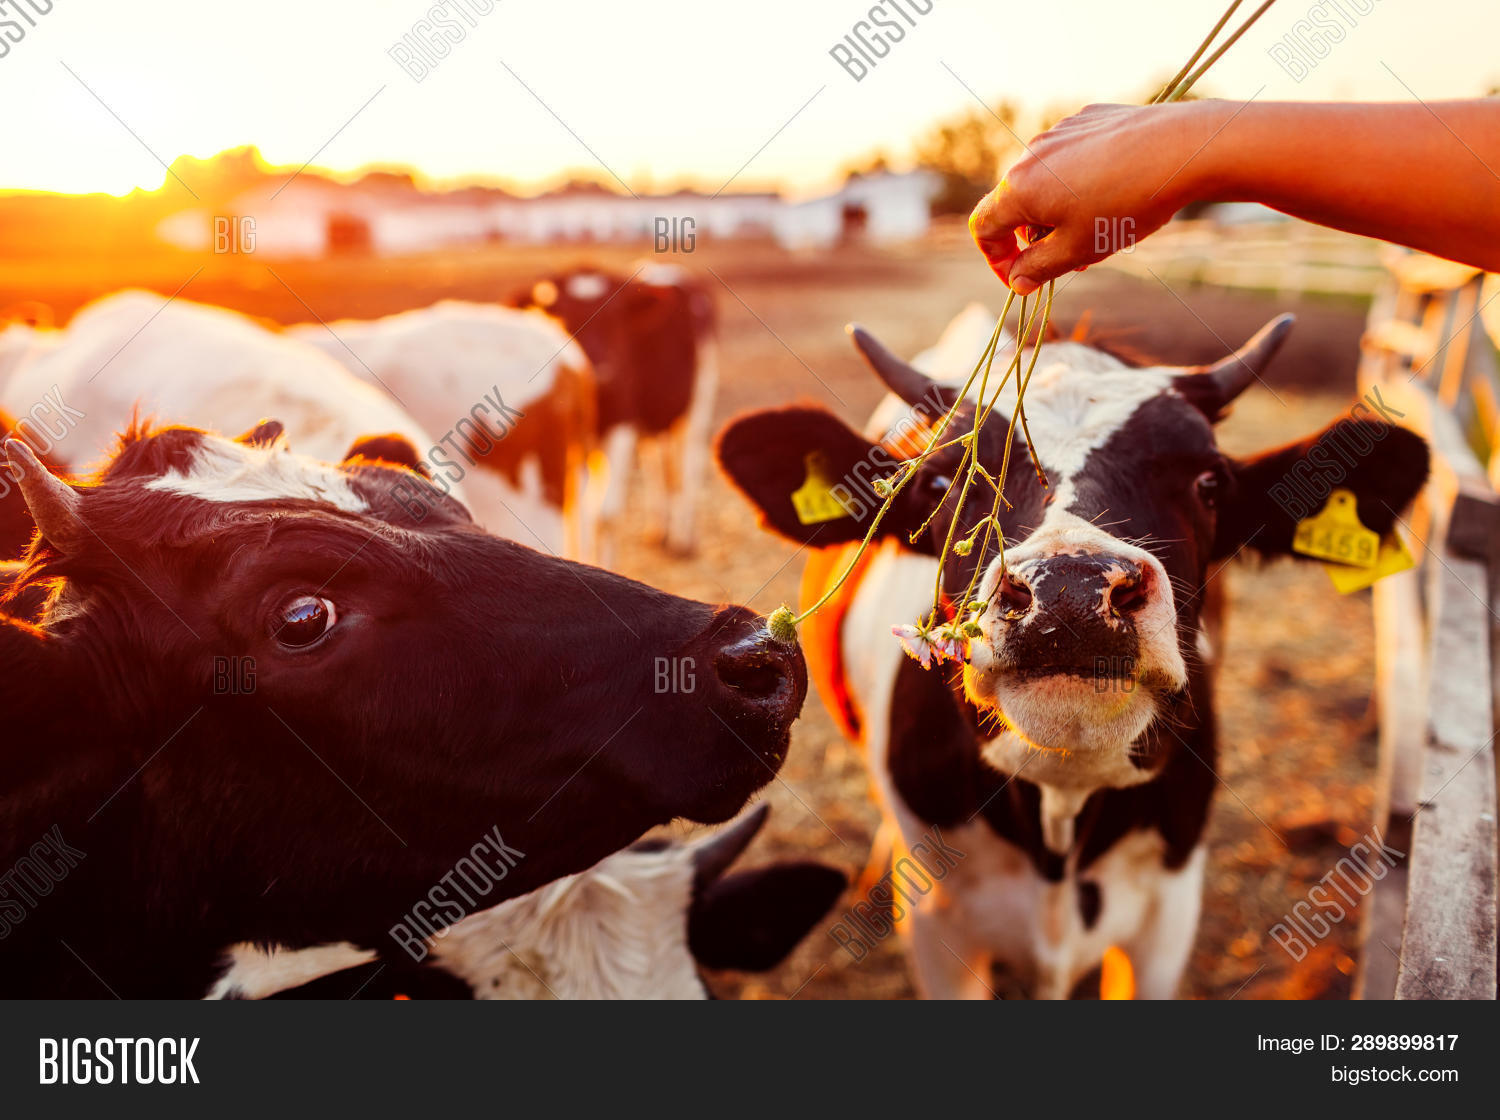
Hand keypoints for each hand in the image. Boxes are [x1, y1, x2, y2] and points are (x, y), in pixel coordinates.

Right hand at [969, 102, 1226, 292]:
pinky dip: (1078, 183)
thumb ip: (1038, 268)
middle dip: (1034, 238)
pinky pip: (1070, 158)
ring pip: (1044, 181)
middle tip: (1070, 259)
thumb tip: (1017, 281)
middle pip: (1014, 204)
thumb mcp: (1077, 250)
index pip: (982, 227)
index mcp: (1018, 189)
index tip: (1020, 277)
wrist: (1182, 149)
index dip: (995, 259)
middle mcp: (1030, 155)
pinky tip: (1115, 191)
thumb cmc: (1125, 205)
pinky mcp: (1088, 120)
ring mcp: (1059, 133)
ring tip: (1097, 228)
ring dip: (1057, 211)